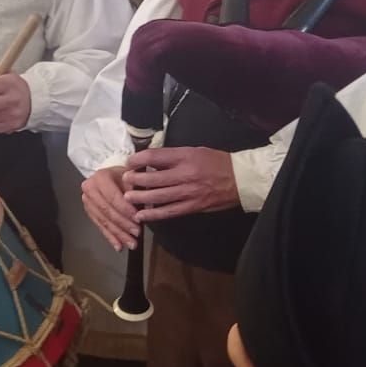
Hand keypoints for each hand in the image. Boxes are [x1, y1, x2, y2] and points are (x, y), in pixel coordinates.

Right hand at [80, 165, 140, 251]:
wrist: (111, 175)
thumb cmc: (126, 175)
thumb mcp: (133, 177)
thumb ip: (138, 191)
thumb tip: (147, 208)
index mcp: (101, 177)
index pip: (113, 197)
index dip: (125, 210)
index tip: (138, 220)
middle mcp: (90, 188)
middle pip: (107, 211)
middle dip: (123, 225)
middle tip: (137, 234)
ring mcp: (87, 201)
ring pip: (104, 221)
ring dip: (118, 234)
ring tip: (131, 244)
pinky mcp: (89, 212)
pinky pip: (100, 226)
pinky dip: (110, 238)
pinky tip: (119, 247)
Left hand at [122, 146, 238, 223]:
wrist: (240, 179)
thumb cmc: (216, 162)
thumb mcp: (195, 151)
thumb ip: (173, 156)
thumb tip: (151, 160)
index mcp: (185, 156)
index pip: (155, 156)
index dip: (138, 160)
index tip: (129, 162)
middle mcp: (185, 174)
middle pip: (153, 177)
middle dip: (135, 179)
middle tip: (125, 180)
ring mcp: (189, 192)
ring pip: (158, 196)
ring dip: (140, 197)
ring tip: (127, 197)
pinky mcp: (193, 206)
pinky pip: (170, 211)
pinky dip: (154, 214)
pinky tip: (142, 215)